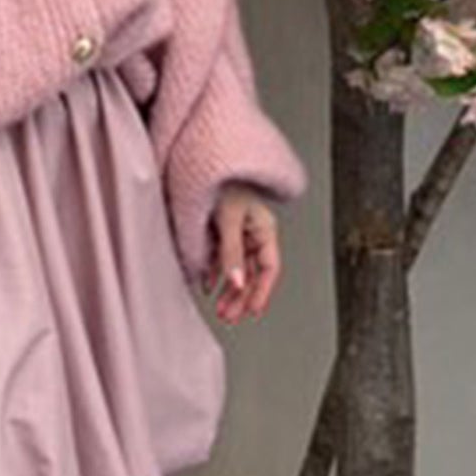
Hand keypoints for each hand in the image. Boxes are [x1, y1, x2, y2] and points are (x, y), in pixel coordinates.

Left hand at [200, 186, 281, 325]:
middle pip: (252, 272)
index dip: (262, 291)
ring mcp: (237, 232)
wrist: (205, 159)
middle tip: (230, 316)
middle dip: (242, 297)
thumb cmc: (223, 179)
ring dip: (229, 290)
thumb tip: (235, 281)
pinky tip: (209, 287)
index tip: (253, 311)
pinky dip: (216, 274)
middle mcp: (253, 233)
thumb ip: (231, 251)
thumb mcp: (228, 218)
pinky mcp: (220, 231)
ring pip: (237, 268)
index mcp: (264, 229)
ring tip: (220, 309)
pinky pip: (222, 258)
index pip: (269, 267)